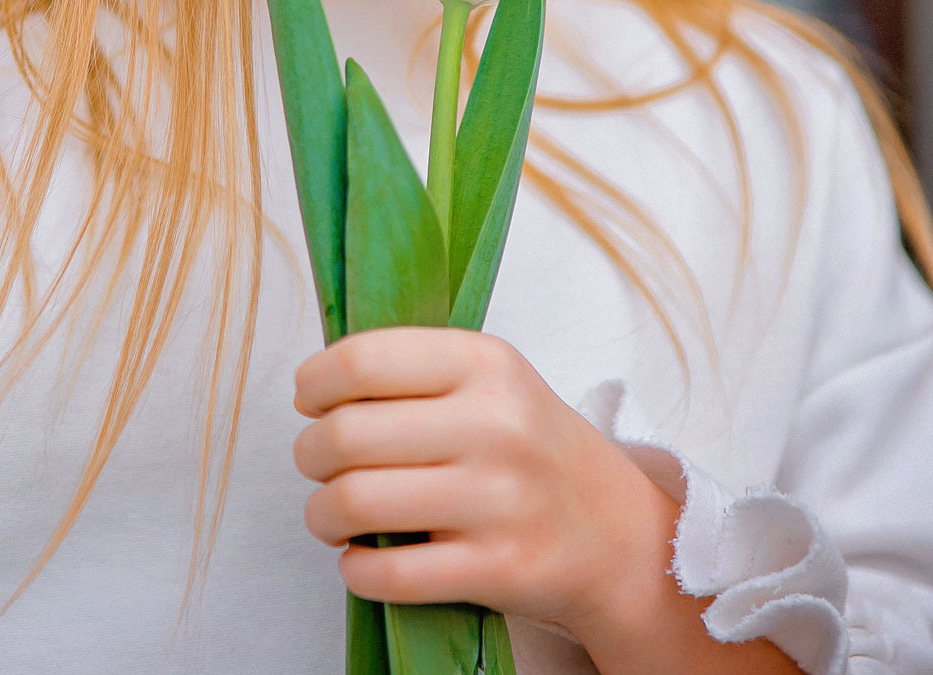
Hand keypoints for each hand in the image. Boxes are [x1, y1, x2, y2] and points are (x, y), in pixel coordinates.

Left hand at [291, 328, 795, 673]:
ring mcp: (499, 500)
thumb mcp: (494, 383)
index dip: (314, 384)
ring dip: (323, 514)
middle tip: (321, 466)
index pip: (360, 360)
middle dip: (310, 455)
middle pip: (344, 435)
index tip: (310, 401)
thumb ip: (415, 371)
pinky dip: (356, 569)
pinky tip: (365, 558)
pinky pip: (387, 573)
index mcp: (486, 363)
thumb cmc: (534, 452)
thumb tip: (315, 385)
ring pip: (354, 503)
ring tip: (335, 514)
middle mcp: (495, 425)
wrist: (622, 537)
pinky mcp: (497, 568)